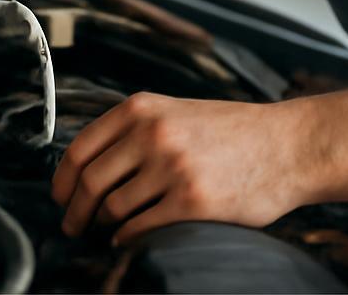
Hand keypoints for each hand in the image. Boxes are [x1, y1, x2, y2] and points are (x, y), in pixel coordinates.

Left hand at [51, 93, 305, 244]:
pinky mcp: (192, 202)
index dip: (62, 181)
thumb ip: (135, 129)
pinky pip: (140, 228)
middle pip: (90, 182)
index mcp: (143, 108)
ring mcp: (172, 168)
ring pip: (112, 207)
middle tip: (72, 226)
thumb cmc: (232, 132)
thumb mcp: (177, 111)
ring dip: (102, 225)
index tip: (59, 198)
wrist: (288, 145)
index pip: (80, 149)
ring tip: (106, 231)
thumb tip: (87, 166)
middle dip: (74, 211)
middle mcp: (153, 134)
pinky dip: (126, 238)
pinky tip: (129, 239)